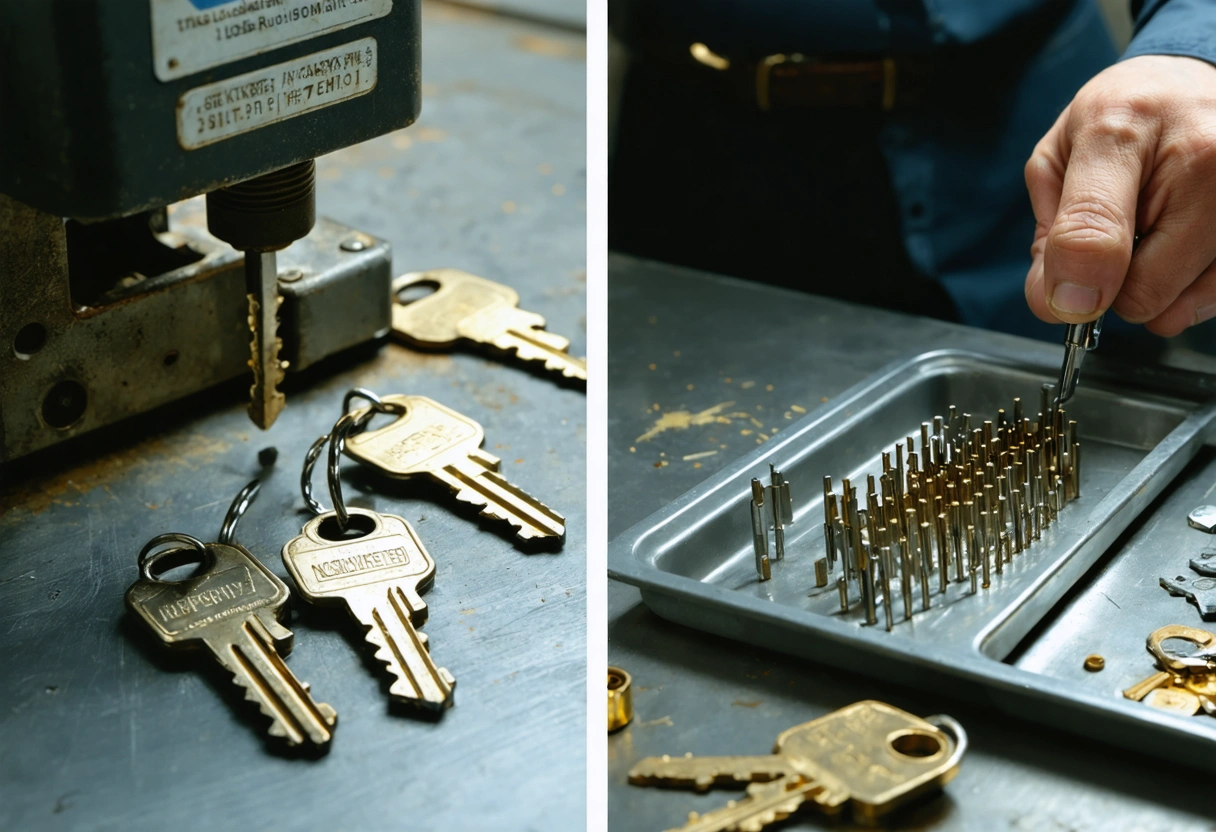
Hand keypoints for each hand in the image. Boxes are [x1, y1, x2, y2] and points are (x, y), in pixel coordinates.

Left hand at [1024, 55, 1215, 335]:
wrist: (1197, 81)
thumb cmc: (1125, 119)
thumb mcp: (1061, 154)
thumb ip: (1051, 231)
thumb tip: (1053, 303)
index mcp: (1122, 131)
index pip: (1094, 234)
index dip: (1072, 284)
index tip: (1066, 303)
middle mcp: (1202, 159)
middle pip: (1144, 293)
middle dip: (1114, 285)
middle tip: (1117, 241)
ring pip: (1182, 307)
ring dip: (1158, 288)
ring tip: (1157, 233)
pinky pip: (1215, 298)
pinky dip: (1192, 289)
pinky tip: (1186, 245)